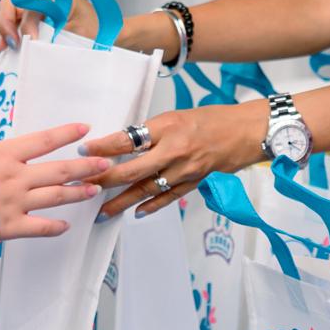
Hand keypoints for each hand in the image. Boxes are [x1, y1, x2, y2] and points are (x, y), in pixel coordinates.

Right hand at [0, 0, 94, 50]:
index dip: (27, 24)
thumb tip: (37, 50)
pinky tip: (8, 50)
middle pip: (13, 4)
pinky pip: (15, 26)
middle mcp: (44, 0)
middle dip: (6, 24)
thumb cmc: (99, 31)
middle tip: (7, 45)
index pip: (33, 6)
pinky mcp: (34, 23)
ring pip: (10, 15)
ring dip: (5, 32)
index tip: (29, 41)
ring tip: (4, 49)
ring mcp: (36, 11)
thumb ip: (59, 41)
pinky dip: (9, 37)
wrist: (109, 33)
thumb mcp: (82, 36)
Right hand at [0, 121, 111, 240]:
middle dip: (85, 166)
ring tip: (94, 189)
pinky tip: (67, 226)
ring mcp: (16, 202)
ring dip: (77, 192)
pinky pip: (40, 227)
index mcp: (4, 155)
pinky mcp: (11, 226)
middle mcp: (16, 177)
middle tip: (104, 164)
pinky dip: (55, 227)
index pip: (43, 141)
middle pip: (59, 170)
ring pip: (56, 196)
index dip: (66, 134)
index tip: (85, 130)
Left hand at [86, 102, 270, 219]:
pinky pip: (168, 197)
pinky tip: (135, 213)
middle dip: (105, 180)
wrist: (246, 132)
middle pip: (133, 169)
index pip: (128, 139)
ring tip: (102, 213)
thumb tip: (122, 145)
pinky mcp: (194, 183)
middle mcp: (175, 150)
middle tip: (83, 187)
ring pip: (147, 189)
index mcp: (168, 127)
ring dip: (122, 202)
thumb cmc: (211, 120)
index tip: (83, 151)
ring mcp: (185, 170)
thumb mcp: (176, 117)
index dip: (103, 146)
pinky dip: (151, 206)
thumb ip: (151, 132)